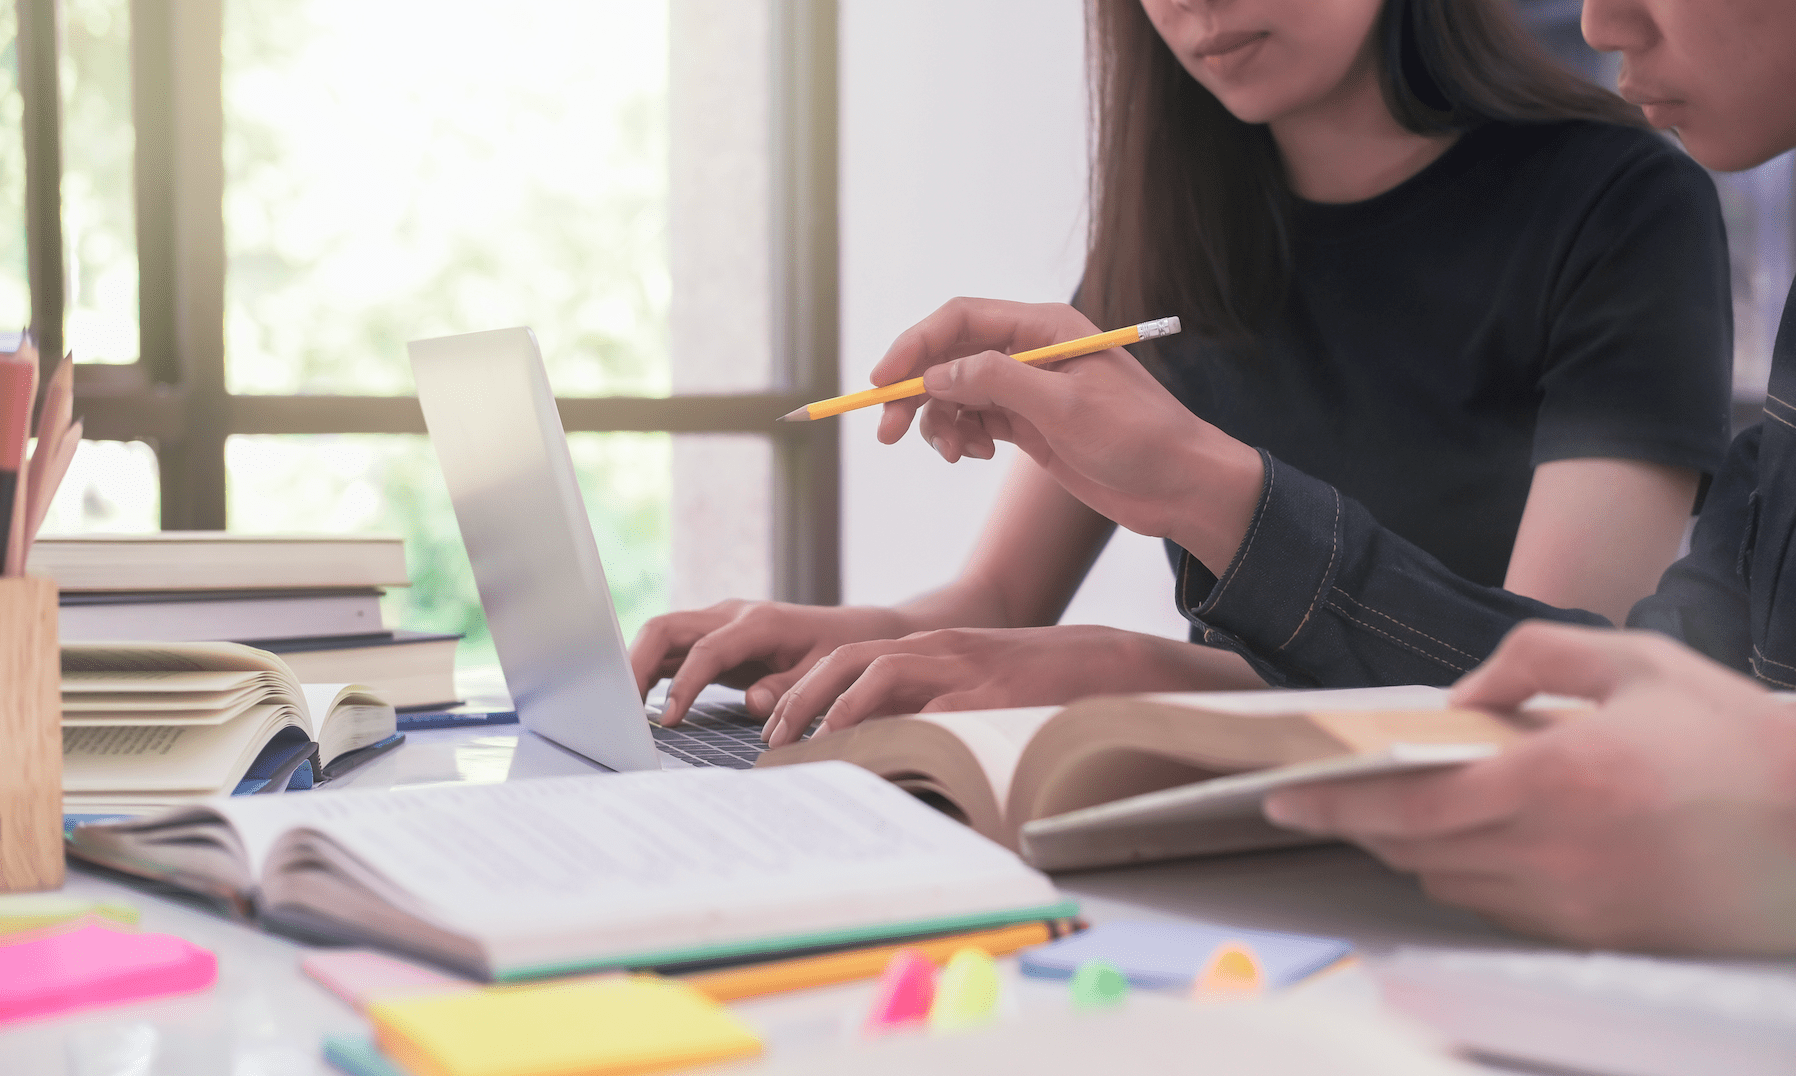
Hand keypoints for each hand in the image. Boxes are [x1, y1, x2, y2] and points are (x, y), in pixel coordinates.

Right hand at [628, 600, 912, 725]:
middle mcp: (731, 615)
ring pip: (661, 635)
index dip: (684, 684)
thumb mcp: (827, 672)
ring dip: (635, 667)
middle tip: (618, 709)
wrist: (852, 631)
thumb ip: (790, 688)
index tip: (668, 721)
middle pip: (666, 628)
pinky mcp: (712, 638)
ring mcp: (717, 623)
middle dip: (635, 663)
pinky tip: (640, 702)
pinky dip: (650, 671)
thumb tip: (754, 705)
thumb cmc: (840, 651)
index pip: (706, 650)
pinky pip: (671, 649)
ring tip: (618, 709)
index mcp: (759, 622)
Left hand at [762, 625, 1264, 746]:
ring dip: (833, 704)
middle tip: (771, 735)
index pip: (850, 656)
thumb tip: (880, 750)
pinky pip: (931, 708)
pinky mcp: (991, 691)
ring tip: (806, 742)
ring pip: (878, 669)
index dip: (806, 685)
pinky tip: (873, 750)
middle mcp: (940, 648)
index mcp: (932, 647)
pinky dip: (895, 724)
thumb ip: (933, 704)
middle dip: (801, 693)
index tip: (775, 723)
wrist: (1111, 663)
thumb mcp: (979, 685)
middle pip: (848, 655)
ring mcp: (964, 667)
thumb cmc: (1043, 683)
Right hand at [870, 297, 1262, 571]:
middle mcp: (1032, 351)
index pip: (960, 319)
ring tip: (957, 456)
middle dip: (915, 391)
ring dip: (940, 422)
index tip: (882, 383)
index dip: (914, 346)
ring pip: (956, 393)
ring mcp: (1028, 389)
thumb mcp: (1066, 408)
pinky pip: (974, 421)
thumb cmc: (1139, 439)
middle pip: (949, 356)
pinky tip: (977, 457)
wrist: (1181, 487)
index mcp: (1045, 327)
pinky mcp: (1029, 425)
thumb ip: (997, 383)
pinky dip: (962, 438)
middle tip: (889, 432)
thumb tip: (935, 374)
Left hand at [1263, 622, 1795, 953]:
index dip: (1334, 804)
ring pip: (1453, 887)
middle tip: (1334, 793)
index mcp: (1555, 779)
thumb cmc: (1728, 732)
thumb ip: (1532, 658)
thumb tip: (1460, 693)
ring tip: (1404, 810)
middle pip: (1416, 853)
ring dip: (1416, 851)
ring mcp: (1579, 906)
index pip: (1407, 807)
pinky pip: (1502, 911)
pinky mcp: (1601, 936)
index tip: (1283, 796)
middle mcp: (1557, 853)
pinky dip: (1472, 877)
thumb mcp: (1632, 661)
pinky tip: (1479, 840)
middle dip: (1365, 824)